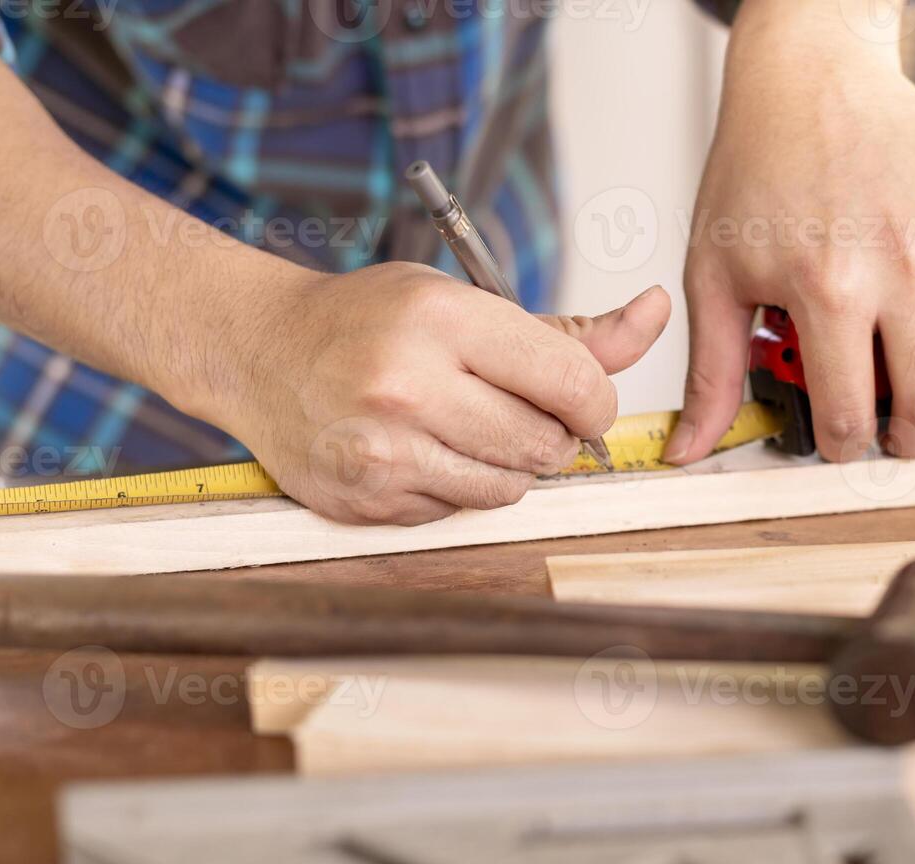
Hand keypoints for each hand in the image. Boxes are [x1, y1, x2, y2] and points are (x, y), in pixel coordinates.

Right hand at [199, 264, 667, 524]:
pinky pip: (458, 512)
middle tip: (514, 409)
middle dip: (549, 434)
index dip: (595, 400)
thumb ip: (569, 329)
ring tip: (466, 427)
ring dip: (507, 466)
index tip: (581, 399)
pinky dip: (458, 488)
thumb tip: (657, 314)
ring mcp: (382, 450)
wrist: (257, 352)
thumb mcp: (465, 299)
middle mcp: (408, 385)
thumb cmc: (368, 320)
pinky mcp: (366, 499)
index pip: (574, 382)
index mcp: (443, 320)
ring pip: (509, 489)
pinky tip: (423, 450)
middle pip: (546, 445)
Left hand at [665, 0, 914, 464]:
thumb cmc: (754, 172)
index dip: (841, 446)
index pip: (849, 417)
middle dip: (910, 443)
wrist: (807, 76)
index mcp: (827, 288)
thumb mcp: (712, 273)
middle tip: (897, 437)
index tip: (838, 439)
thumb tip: (690, 452)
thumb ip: (711, 371)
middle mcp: (901, 264)